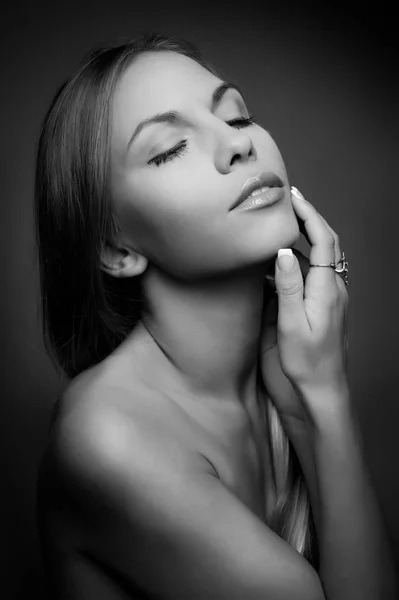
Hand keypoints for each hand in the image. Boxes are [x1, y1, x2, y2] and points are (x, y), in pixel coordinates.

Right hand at [260, 187, 349, 424]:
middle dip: (307, 219)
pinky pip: (307, 277)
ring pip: (315, 259)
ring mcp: (324, 299)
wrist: (320, 395)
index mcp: (328, 290)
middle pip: (325, 243)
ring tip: (275, 225)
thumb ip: (289, 287)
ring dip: (299, 239)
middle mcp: (330, 289)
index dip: (310, 215)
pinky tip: (273, 261)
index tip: (291, 197)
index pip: (324, 241)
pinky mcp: (315, 309)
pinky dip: (293, 262)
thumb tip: (284, 251)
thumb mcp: (292, 327)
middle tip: (284, 202)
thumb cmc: (306, 366)